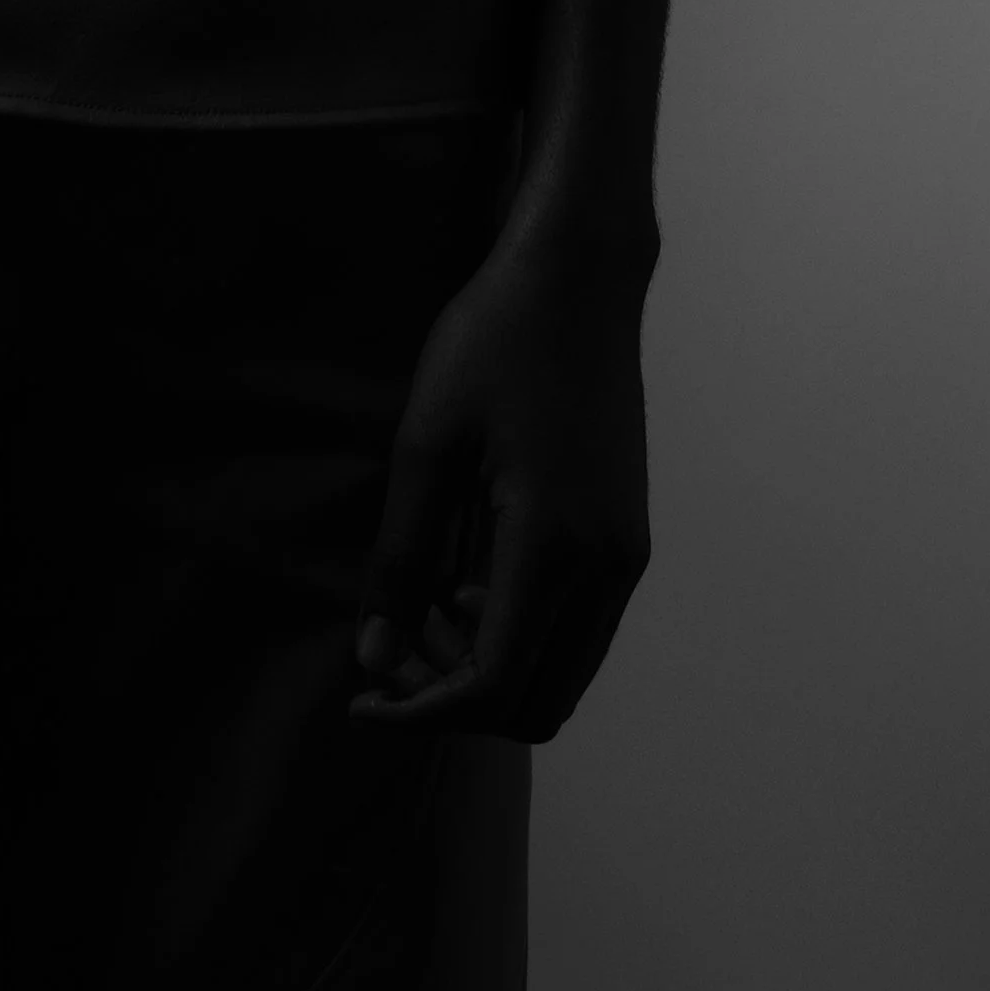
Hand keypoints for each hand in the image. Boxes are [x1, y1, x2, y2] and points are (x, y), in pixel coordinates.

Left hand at [350, 219, 653, 742]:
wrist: (577, 279)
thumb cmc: (491, 345)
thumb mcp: (425, 445)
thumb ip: (401, 559)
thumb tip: (376, 658)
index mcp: (553, 550)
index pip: (494, 688)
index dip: (422, 711)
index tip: (362, 695)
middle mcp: (606, 570)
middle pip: (538, 704)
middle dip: (457, 699)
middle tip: (393, 645)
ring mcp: (625, 556)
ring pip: (563, 672)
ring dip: (491, 667)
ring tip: (425, 601)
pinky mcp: (626, 537)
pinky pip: (578, 628)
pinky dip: (522, 631)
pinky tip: (468, 573)